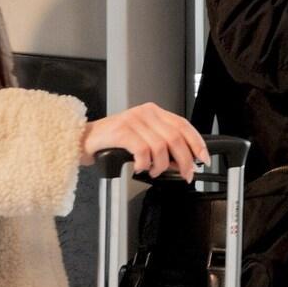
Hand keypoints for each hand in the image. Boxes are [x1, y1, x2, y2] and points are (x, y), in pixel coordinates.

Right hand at [83, 103, 209, 180]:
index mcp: (154, 112)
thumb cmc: (112, 141)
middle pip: (175, 138)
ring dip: (160, 166)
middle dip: (184, 161)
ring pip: (160, 147)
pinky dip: (144, 164)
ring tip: (152, 171)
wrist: (83, 140)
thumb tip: (182, 161)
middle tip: (184, 174)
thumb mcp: (141, 137)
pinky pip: (142, 151)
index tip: (203, 159)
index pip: (183, 125)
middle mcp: (145, 113)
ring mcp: (133, 121)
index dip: (197, 143)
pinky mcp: (121, 131)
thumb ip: (161, 143)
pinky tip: (139, 167)